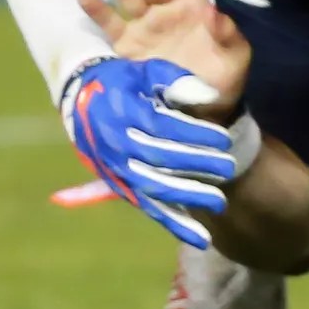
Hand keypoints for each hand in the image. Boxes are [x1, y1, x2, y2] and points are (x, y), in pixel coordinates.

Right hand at [59, 56, 241, 248]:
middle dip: (196, 165)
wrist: (80, 98)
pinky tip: (198, 236)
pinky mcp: (118, 185)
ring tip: (219, 204)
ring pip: (152, 188)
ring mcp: (115, 168)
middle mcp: (116, 144)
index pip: (163, 127)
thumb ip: (177, 81)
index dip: (194, 133)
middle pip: (159, 159)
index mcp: (123, 113)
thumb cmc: (124, 81)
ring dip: (186, 198)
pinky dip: (172, 221)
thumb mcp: (147, 72)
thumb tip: (211, 97)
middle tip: (228, 168)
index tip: (224, 138)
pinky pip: (146, 206)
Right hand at [78, 0, 250, 111]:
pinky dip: (97, 9)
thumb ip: (227, 33)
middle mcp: (166, 12)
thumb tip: (211, 10)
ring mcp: (145, 28)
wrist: (201, 113)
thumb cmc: (222, 81)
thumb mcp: (235, 57)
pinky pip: (110, 24)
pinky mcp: (128, 47)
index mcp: (193, 9)